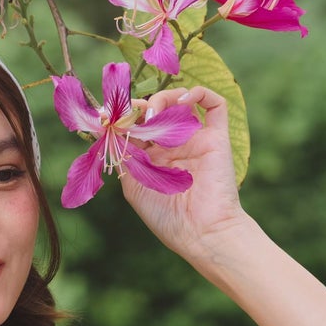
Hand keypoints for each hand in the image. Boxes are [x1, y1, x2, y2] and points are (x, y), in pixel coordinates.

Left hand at [119, 83, 249, 256]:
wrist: (201, 232)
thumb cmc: (166, 217)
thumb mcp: (133, 185)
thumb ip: (123, 154)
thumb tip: (108, 125)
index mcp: (153, 157)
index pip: (137, 125)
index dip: (124, 116)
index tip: (108, 114)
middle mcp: (174, 145)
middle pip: (157, 110)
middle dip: (140, 106)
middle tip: (129, 111)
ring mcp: (195, 140)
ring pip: (181, 102)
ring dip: (163, 98)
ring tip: (152, 113)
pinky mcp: (217, 137)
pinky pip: (215, 104)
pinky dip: (199, 93)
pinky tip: (182, 100)